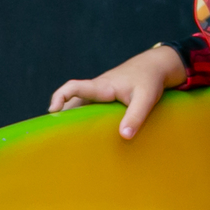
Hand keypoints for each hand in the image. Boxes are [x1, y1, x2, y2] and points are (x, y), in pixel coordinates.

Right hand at [48, 45, 186, 138]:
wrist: (156, 67)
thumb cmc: (150, 80)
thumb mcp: (147, 99)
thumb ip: (136, 117)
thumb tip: (124, 136)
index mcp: (102, 87)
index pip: (74, 88)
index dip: (60, 97)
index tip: (53, 112)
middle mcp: (97, 89)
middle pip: (72, 101)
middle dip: (62, 116)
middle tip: (56, 137)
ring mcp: (101, 93)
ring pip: (80, 105)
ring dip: (74, 118)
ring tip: (70, 141)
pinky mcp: (107, 98)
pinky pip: (90, 108)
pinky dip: (86, 118)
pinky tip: (89, 135)